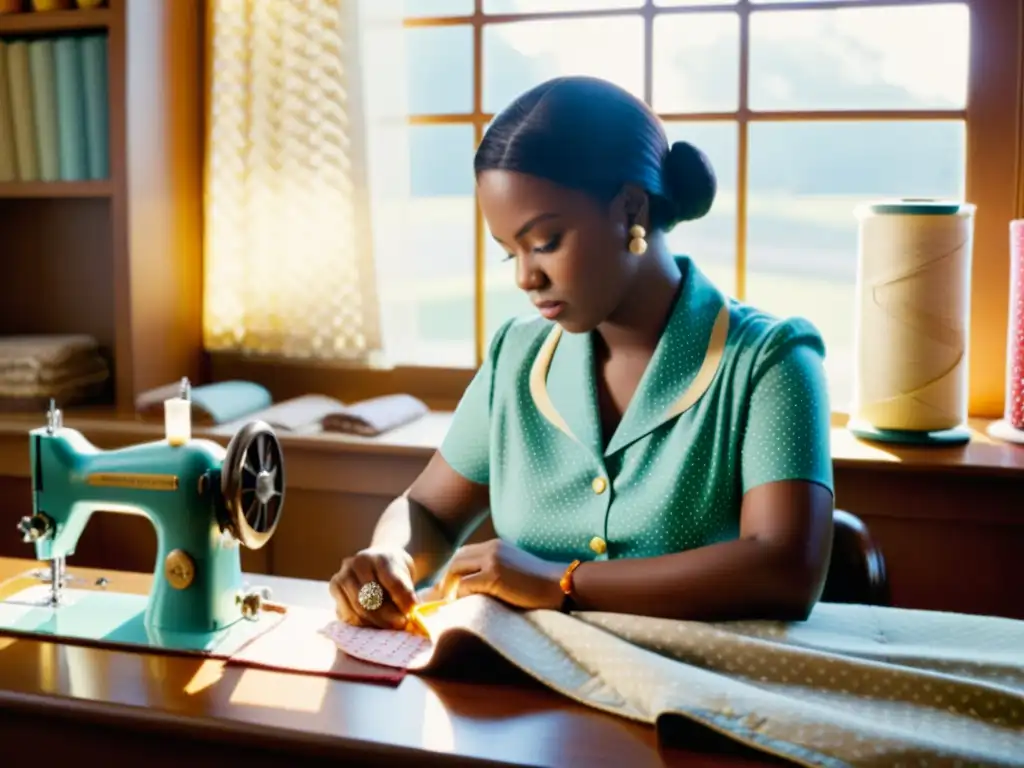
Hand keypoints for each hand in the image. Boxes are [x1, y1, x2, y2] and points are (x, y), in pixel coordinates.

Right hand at [329, 548, 417, 629]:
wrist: (376, 562)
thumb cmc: (394, 571)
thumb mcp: (406, 575)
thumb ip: (405, 591)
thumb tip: (408, 610)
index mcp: (380, 557)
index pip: (392, 582)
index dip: (403, 599)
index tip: (412, 611)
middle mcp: (356, 563)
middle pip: (371, 597)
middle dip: (387, 616)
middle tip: (400, 624)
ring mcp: (342, 575)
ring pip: (357, 608)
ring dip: (375, 622)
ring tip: (388, 625)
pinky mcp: (334, 589)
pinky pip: (346, 614)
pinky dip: (360, 623)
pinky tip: (373, 624)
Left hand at [437, 539, 565, 610]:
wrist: (560, 585)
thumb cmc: (540, 586)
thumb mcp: (513, 571)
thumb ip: (493, 573)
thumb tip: (471, 590)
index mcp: (495, 546)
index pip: (463, 555)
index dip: (451, 573)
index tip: (444, 590)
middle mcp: (491, 548)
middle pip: (456, 561)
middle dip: (444, 581)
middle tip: (438, 600)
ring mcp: (492, 560)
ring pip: (456, 571)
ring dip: (448, 590)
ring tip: (446, 607)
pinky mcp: (494, 575)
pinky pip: (465, 585)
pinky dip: (460, 597)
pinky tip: (463, 608)